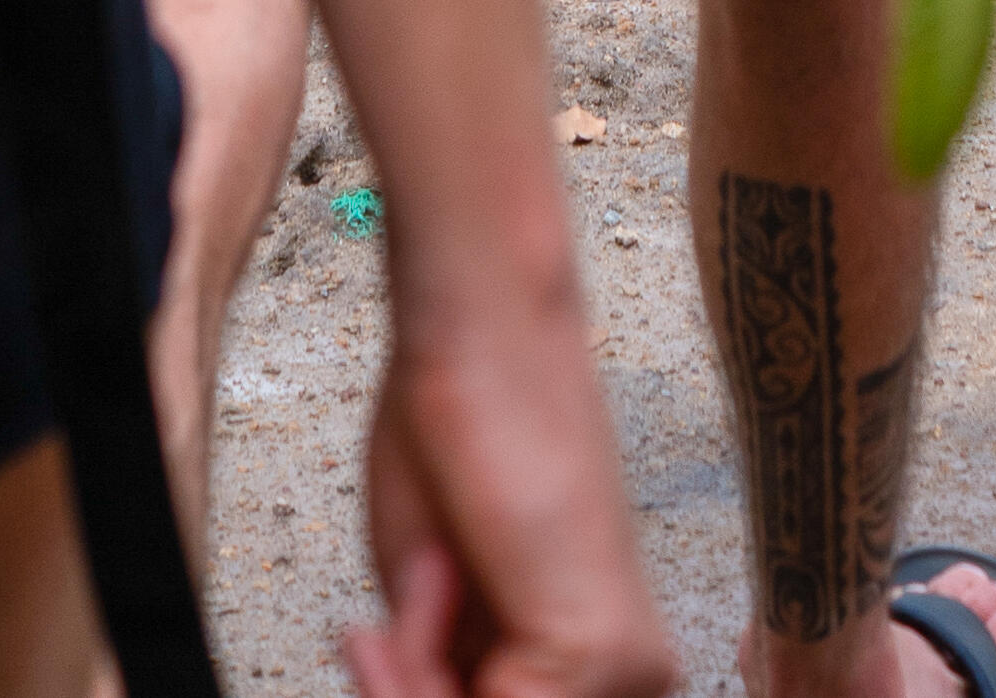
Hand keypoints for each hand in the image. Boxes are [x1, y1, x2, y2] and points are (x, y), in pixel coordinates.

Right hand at [347, 283, 682, 697]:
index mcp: (588, 662)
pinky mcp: (604, 647)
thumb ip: (449, 678)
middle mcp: (626, 671)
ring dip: (418, 673)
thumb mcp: (434, 603)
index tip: (369, 646)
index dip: (412, 695)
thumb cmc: (458, 431)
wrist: (485, 334)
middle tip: (380, 632)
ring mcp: (626, 664)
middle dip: (414, 689)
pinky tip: (436, 576)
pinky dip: (424, 657)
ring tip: (422, 579)